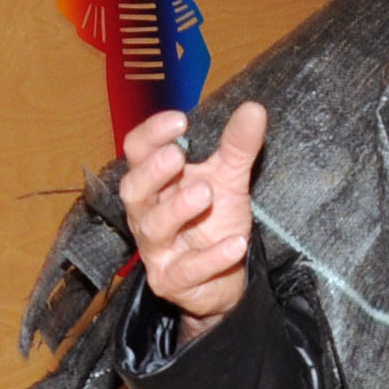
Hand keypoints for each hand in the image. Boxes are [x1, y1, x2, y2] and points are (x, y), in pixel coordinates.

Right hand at [119, 102, 265, 342]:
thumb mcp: (229, 179)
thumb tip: (254, 108)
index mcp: (156, 183)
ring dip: (178, 209)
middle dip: (152, 172)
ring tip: (207, 193)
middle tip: (178, 155)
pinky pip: (187, 269)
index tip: (179, 119)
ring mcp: (157, 249)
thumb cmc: (214, 220)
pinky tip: (236, 243)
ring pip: (154, 228)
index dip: (151, 135)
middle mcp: (148, 214)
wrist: (224, 277)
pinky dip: (212, 256)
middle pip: (134, 190)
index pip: (137, 153)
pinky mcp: (172, 280)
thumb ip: (238, 146)